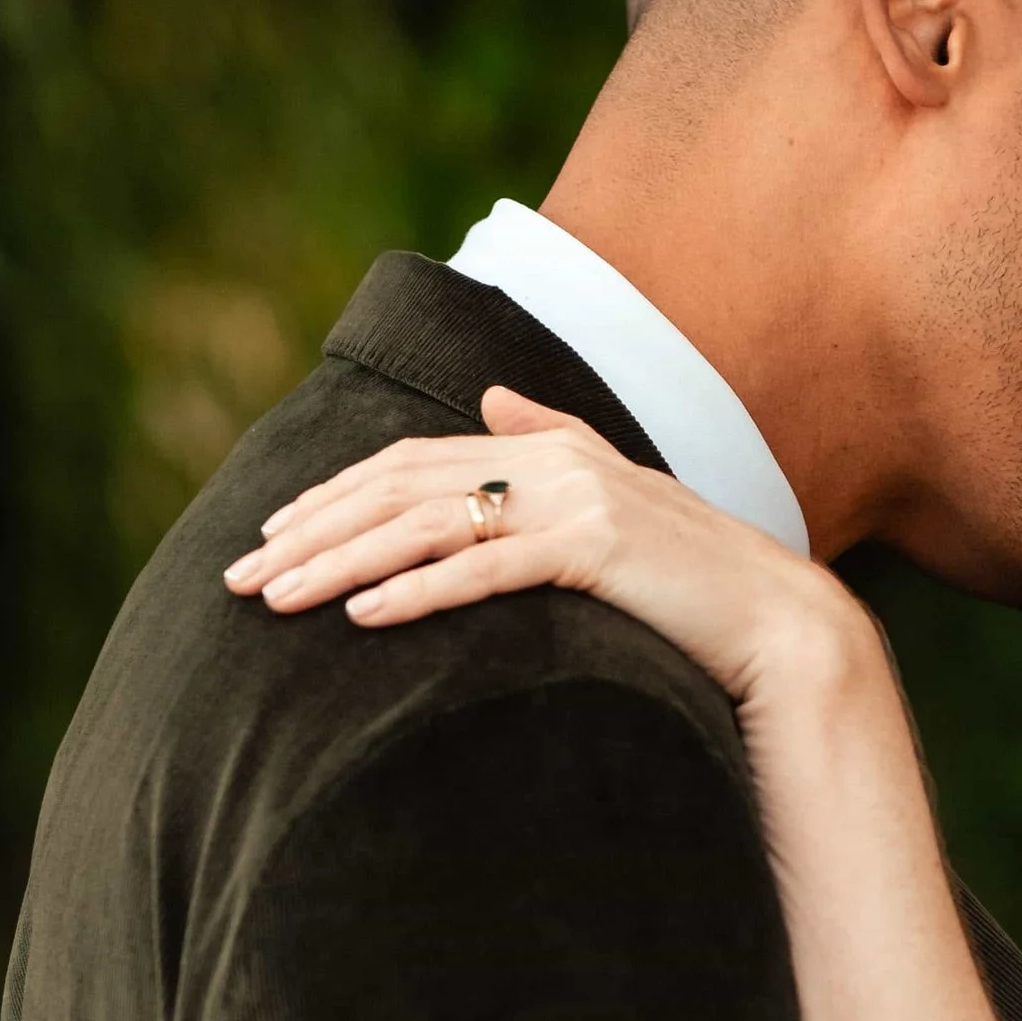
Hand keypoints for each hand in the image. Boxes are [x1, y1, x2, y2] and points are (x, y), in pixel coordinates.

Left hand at [224, 387, 859, 709]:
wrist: (781, 622)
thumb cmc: (694, 579)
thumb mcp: (615, 497)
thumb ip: (553, 439)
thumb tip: (493, 398)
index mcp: (546, 450)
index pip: (412, 463)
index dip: (334, 496)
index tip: (272, 538)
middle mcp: (552, 462)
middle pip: (402, 489)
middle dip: (312, 533)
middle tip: (241, 579)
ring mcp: (576, 502)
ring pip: (429, 525)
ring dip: (341, 564)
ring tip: (277, 602)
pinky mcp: (597, 551)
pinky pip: (488, 570)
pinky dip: (420, 591)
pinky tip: (364, 618)